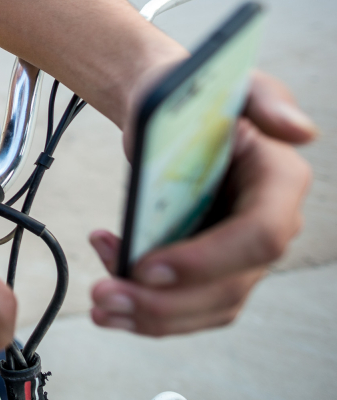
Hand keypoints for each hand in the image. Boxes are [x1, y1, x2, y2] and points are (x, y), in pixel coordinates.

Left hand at [89, 71, 314, 334]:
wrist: (164, 108)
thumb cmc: (196, 93)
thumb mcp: (231, 82)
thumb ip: (265, 100)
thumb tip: (299, 129)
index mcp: (279, 183)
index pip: (259, 236)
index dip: (207, 259)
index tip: (148, 265)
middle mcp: (268, 225)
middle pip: (229, 286)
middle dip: (165, 301)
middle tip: (106, 295)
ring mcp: (240, 254)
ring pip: (205, 307)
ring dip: (150, 316)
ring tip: (101, 303)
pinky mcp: (209, 269)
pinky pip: (185, 306)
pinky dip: (144, 312)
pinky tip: (109, 298)